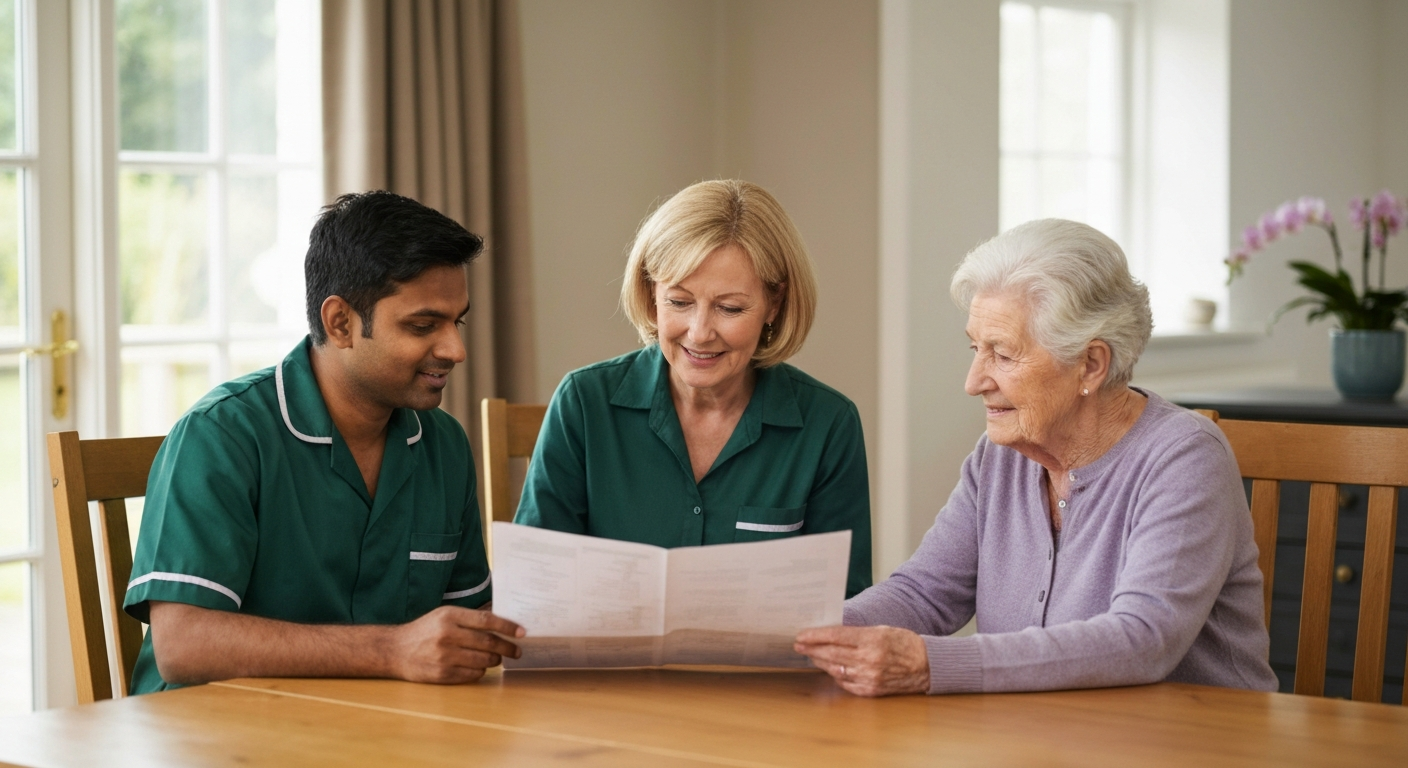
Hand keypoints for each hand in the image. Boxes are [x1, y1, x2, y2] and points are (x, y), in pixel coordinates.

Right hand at [389, 606, 524, 683]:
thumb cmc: (424, 630)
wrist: (394, 650)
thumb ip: (469, 618)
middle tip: (516, 651)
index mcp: (449, 616)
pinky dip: (480, 672)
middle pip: (488, 643)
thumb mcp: (444, 615)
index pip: (487, 620)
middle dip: (507, 648)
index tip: (522, 632)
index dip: (508, 627)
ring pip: (483, 661)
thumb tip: (501, 621)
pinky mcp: (442, 674)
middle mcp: (447, 635)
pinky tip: (479, 667)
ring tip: (496, 658)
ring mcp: (444, 656)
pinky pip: (472, 675)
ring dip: (495, 660)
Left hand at [794, 625, 928, 696]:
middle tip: (798, 645)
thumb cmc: (904, 643)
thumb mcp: (881, 629)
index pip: (835, 636)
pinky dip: (835, 675)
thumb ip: (857, 633)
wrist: (927, 666)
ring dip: (820, 662)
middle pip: (831, 653)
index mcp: (872, 639)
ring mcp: (869, 677)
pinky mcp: (870, 690)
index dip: (815, 635)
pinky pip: (845, 683)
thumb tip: (830, 634)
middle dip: (811, 649)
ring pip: (835, 669)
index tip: (801, 635)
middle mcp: (869, 659)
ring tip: (811, 655)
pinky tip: (829, 668)